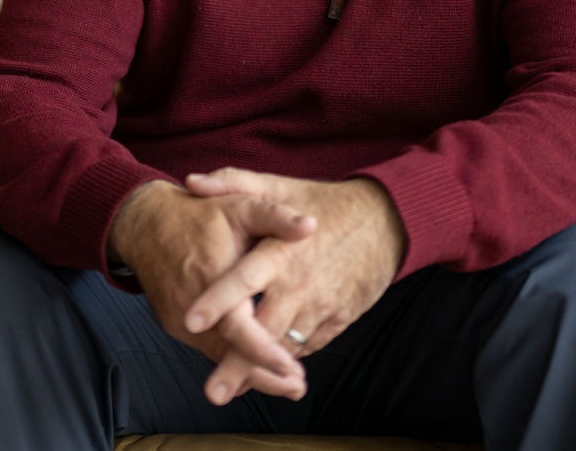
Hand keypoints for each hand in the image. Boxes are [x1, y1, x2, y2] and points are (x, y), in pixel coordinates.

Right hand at [108, 179, 316, 401]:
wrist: (146, 224)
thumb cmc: (199, 214)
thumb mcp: (239, 205)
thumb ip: (275, 216)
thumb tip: (311, 226)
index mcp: (212, 274)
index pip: (237, 325)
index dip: (263, 350)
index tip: (291, 368)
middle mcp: (191, 303)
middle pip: (229, 353)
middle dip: (264, 375)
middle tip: (296, 387)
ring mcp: (180, 318)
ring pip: (217, 356)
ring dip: (249, 374)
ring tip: (284, 383)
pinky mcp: (174, 326)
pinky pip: (207, 348)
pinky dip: (230, 360)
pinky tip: (255, 368)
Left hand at [180, 169, 407, 399]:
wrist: (386, 221)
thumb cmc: (323, 202)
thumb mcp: (280, 185)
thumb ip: (233, 183)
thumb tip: (190, 182)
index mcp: (282, 251)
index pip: (244, 280)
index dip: (218, 301)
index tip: (189, 321)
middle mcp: (301, 283)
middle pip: (265, 331)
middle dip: (238, 363)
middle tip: (212, 393)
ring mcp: (322, 305)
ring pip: (287, 347)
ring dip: (261, 372)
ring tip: (231, 392)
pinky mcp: (339, 319)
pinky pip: (308, 346)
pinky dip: (287, 360)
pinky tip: (265, 373)